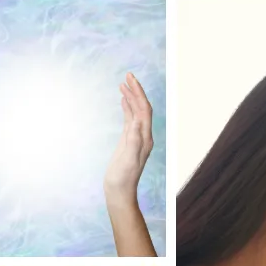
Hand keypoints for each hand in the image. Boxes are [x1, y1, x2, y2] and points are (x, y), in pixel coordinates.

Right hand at [104, 72, 153, 196]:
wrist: (120, 191)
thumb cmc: (123, 178)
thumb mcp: (128, 159)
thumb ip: (133, 141)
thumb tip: (136, 124)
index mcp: (145, 138)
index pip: (145, 110)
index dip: (139, 94)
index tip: (131, 79)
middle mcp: (143, 135)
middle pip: (142, 108)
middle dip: (136, 90)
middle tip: (128, 74)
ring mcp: (136, 137)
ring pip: (135, 112)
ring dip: (131, 97)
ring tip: (124, 83)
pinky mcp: (128, 140)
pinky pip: (129, 119)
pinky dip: (127, 107)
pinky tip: (122, 100)